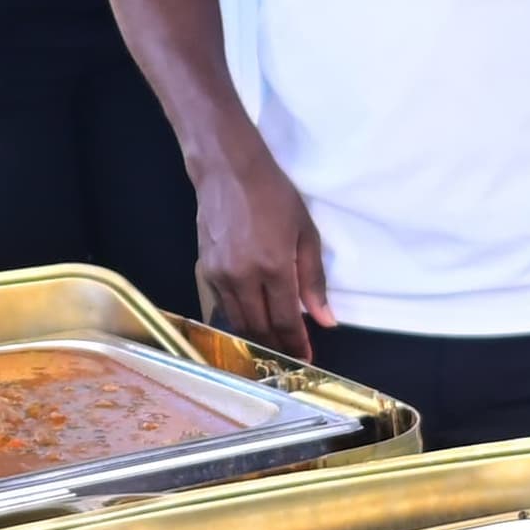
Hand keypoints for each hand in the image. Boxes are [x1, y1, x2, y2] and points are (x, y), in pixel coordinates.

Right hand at [191, 144, 331, 353]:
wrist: (227, 170)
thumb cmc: (273, 195)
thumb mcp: (305, 232)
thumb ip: (314, 279)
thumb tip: (325, 319)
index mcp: (273, 267)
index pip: (285, 320)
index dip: (296, 344)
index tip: (305, 360)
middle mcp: (243, 278)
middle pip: (259, 327)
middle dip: (276, 347)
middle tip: (290, 358)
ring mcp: (219, 275)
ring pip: (238, 321)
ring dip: (256, 337)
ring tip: (272, 345)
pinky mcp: (204, 270)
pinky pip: (223, 305)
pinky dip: (239, 318)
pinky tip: (250, 320)